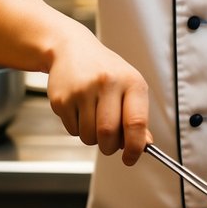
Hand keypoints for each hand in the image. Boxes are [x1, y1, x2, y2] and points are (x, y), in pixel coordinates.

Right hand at [46, 23, 151, 165]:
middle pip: (108, 134)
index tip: (131, 158)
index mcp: (131, 82)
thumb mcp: (128, 85)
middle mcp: (107, 83)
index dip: (135, 148)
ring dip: (92, 138)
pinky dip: (77, 129)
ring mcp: (82, 90)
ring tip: (93, 119)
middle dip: (109, 147)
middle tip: (108, 143)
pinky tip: (79, 109)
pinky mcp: (62, 98)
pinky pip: (72, 130)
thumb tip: (144, 144)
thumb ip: (137, 116)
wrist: (71, 48)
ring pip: (88, 136)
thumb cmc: (104, 70)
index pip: (136, 123)